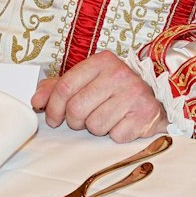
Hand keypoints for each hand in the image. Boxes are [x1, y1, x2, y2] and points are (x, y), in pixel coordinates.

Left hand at [30, 51, 167, 142]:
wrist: (157, 96)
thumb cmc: (117, 89)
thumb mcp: (88, 80)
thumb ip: (59, 87)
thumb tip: (37, 100)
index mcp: (102, 61)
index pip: (64, 87)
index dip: (53, 107)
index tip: (53, 118)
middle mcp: (119, 74)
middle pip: (76, 109)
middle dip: (75, 121)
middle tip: (84, 119)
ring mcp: (134, 94)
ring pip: (95, 125)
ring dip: (97, 127)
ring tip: (107, 117)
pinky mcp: (145, 114)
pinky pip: (115, 135)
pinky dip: (116, 133)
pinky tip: (122, 122)